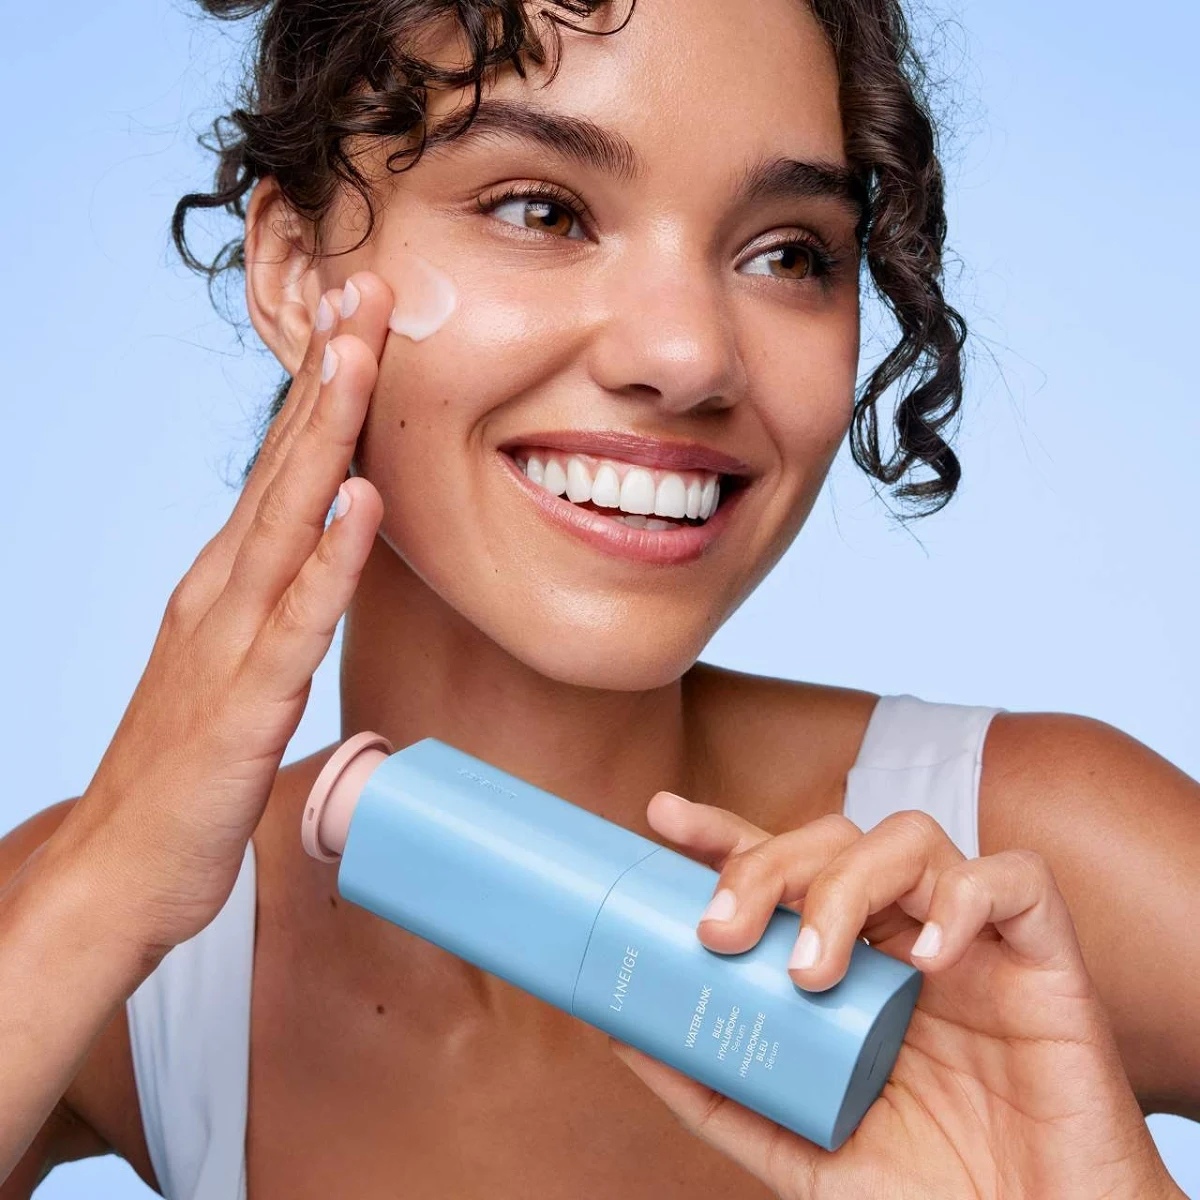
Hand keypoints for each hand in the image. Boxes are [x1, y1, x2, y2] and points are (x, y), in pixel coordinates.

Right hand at [50, 271, 393, 963]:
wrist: (121, 865)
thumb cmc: (186, 765)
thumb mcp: (238, 662)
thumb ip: (278, 604)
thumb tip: (331, 554)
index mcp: (227, 580)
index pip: (283, 467)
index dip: (323, 390)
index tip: (357, 317)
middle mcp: (223, 589)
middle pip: (287, 465)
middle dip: (331, 375)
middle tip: (366, 288)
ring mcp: (229, 638)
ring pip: (289, 518)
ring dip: (328, 434)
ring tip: (361, 355)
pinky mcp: (245, 698)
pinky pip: (298, 618)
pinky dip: (332, 558)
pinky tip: (363, 504)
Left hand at [609, 797, 1181, 1199]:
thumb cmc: (920, 1192)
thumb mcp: (791, 1142)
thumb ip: (713, 1085)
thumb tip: (616, 1028)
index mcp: (848, 960)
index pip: (780, 863)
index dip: (723, 830)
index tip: (661, 816)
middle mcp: (904, 933)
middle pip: (832, 837)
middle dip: (765, 865)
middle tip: (719, 933)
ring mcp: (973, 939)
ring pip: (908, 837)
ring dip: (846, 885)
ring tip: (814, 972)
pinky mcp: (1047, 957)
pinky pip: (1016, 881)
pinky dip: (966, 899)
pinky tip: (929, 962)